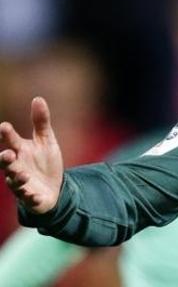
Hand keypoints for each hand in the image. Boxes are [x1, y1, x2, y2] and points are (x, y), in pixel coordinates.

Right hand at [0, 97, 63, 213]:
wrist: (53, 187)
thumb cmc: (45, 162)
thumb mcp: (46, 140)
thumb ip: (41, 122)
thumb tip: (38, 98)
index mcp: (20, 151)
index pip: (11, 141)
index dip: (7, 134)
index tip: (4, 126)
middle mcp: (17, 166)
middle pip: (6, 162)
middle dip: (5, 159)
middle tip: (8, 154)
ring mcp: (22, 183)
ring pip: (14, 181)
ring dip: (17, 177)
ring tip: (22, 174)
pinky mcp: (31, 197)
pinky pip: (29, 198)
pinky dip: (31, 196)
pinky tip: (34, 194)